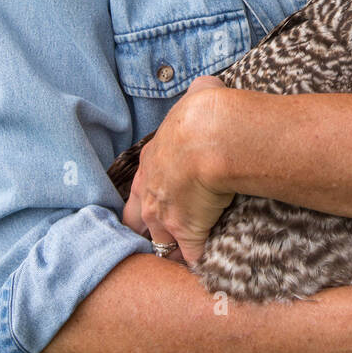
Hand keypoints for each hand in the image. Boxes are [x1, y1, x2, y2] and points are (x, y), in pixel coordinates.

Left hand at [122, 75, 237, 264]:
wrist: (212, 135)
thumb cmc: (205, 112)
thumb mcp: (199, 93)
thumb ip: (201, 91)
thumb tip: (210, 85)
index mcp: (150, 160)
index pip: (142, 186)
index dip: (153, 196)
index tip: (165, 202)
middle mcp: (150, 192)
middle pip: (139, 221)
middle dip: (149, 230)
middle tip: (163, 236)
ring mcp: (165, 216)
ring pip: (161, 244)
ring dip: (173, 249)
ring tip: (186, 257)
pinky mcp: (187, 234)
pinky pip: (192, 258)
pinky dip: (201, 263)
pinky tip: (209, 267)